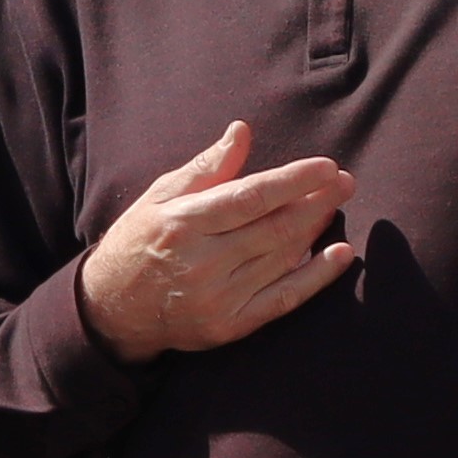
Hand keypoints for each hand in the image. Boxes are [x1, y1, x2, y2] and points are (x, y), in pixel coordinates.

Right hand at [71, 121, 360, 363]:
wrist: (114, 309)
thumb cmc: (139, 241)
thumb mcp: (160, 196)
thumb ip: (205, 167)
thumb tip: (242, 132)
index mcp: (184, 223)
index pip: (251, 197)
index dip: (293, 181)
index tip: (326, 166)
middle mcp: (202, 262)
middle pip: (274, 227)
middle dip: (315, 201)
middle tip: (344, 182)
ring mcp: (218, 297)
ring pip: (282, 258)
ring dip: (316, 230)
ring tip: (335, 205)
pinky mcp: (231, 325)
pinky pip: (284, 299)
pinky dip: (317, 277)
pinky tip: (339, 255)